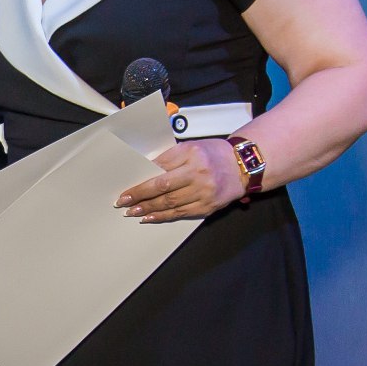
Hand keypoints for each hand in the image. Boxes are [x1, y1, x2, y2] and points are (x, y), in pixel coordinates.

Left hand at [116, 138, 243, 223]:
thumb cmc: (214, 154)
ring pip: (170, 203)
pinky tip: (150, 217)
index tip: (126, 190)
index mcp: (192, 154)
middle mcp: (198, 174)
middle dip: (140, 197)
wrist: (243, 166)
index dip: (141, 182)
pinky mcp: (207, 206)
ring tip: (133, 212)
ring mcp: (204, 192)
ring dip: (148, 209)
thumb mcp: (191, 148)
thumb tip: (145, 172)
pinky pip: (181, 213)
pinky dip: (163, 216)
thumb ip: (169, 159)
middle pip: (163, 188)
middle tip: (123, 203)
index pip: (160, 169)